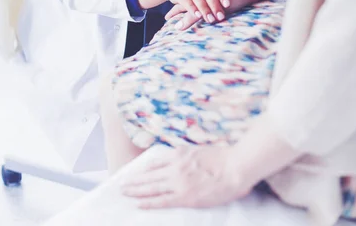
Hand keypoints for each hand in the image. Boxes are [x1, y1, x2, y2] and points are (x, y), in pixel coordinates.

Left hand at [121, 146, 251, 209]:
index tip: (134, 172)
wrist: (235, 167)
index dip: (143, 169)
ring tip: (124, 193)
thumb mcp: (199, 150)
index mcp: (179, 154)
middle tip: (121, 185)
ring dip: (136, 190)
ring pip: (151, 187)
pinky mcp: (185, 196)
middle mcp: (175, 166)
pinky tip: (139, 204)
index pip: (155, 162)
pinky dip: (149, 202)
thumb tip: (178, 159)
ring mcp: (179, 182)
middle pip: (149, 175)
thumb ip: (186, 155)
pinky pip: (162, 201)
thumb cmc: (223, 158)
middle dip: (134, 180)